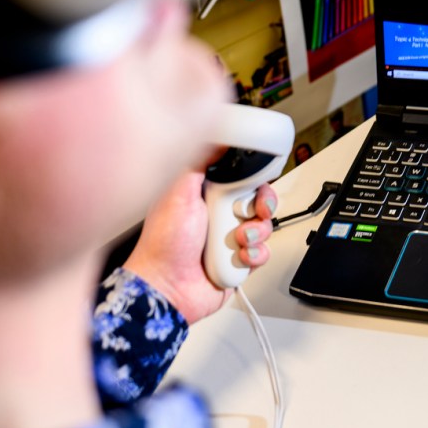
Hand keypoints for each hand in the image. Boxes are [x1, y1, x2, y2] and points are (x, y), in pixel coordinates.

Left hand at [121, 170, 276, 322]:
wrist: (167, 288)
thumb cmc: (163, 244)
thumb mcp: (178, 192)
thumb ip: (198, 163)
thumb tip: (215, 139)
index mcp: (205, 195)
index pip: (241, 178)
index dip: (254, 179)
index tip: (256, 183)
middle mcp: (218, 215)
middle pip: (258, 201)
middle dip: (261, 207)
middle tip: (249, 214)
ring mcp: (229, 239)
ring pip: (264, 228)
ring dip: (255, 234)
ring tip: (236, 241)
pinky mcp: (238, 261)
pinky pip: (262, 253)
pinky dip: (254, 256)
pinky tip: (237, 258)